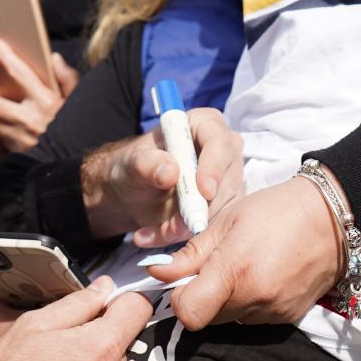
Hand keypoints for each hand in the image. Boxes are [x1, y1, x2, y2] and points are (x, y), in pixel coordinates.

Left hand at [0, 43, 77, 170]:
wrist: (72, 163)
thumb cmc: (75, 127)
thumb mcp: (77, 100)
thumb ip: (67, 78)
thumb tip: (53, 58)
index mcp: (47, 102)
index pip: (19, 73)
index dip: (4, 56)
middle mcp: (31, 119)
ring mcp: (20, 138)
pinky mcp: (14, 152)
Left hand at [79, 108, 242, 243]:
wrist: (132, 192)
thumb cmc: (133, 168)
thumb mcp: (132, 164)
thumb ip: (147, 164)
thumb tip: (170, 171)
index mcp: (205, 125)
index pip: (219, 143)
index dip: (214, 167)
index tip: (204, 191)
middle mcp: (224, 151)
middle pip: (227, 181)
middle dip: (199, 208)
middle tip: (170, 228)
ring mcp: (228, 180)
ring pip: (222, 208)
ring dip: (190, 226)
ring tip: (157, 232)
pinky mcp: (225, 205)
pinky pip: (215, 226)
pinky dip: (188, 235)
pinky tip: (162, 235)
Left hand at [144, 165, 344, 330]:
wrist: (330, 219)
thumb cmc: (274, 211)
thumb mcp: (226, 221)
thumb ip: (189, 254)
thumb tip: (154, 272)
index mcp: (234, 271)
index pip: (188, 313)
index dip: (179, 298)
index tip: (183, 279)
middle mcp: (254, 298)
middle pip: (206, 318)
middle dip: (201, 298)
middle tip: (213, 269)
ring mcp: (273, 312)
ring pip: (229, 320)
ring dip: (225, 302)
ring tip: (242, 269)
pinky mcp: (287, 317)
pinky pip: (253, 320)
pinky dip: (248, 304)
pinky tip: (261, 276)